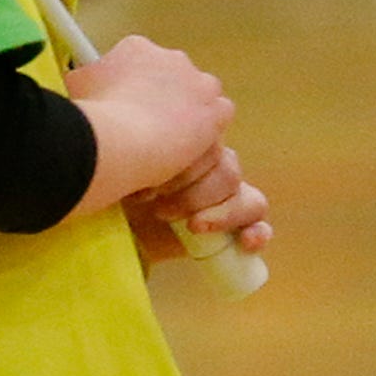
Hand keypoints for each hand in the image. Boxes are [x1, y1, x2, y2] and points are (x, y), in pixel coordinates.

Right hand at [61, 35, 232, 211]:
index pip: (141, 64)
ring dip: (186, 113)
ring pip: (198, 95)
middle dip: (161, 99)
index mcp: (136, 49)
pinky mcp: (215, 109)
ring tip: (168, 142)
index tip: (126, 108)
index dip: (134, 88)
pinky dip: (205, 133)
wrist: (122, 140)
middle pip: (171, 77)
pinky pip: (217, 117)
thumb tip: (83, 82)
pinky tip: (187, 150)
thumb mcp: (77, 86)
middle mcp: (170, 57)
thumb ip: (86, 80)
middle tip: (144, 127)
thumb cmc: (94, 114)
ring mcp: (197, 82)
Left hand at [123, 146, 272, 267]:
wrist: (115, 230)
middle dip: (195, 193)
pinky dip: (258, 233)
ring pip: (249, 198)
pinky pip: (259, 225)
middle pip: (229, 172)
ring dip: (222, 214)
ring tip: (193, 227)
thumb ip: (140, 147)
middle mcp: (213, 170)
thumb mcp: (123, 165)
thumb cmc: (118, 189)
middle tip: (159, 210)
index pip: (213, 144)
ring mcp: (226, 200)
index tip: (150, 189)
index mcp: (192, 145)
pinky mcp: (232, 230)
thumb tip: (140, 134)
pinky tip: (247, 241)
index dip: (188, 165)